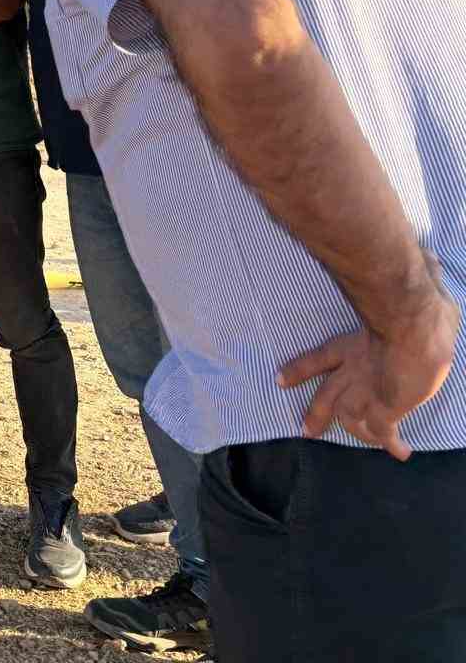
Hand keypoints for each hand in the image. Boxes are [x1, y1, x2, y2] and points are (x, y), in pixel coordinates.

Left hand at [279, 277, 459, 460]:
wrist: (412, 322)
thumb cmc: (407, 301)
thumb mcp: (406, 289)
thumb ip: (414, 278)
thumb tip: (429, 256)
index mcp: (354, 345)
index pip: (320, 358)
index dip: (300, 370)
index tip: (280, 380)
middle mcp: (356, 371)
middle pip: (328, 395)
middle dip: (317, 413)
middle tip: (306, 431)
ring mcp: (370, 390)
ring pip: (352, 417)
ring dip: (353, 430)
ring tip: (368, 454)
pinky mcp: (388, 406)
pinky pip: (385, 431)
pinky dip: (392, 442)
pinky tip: (401, 452)